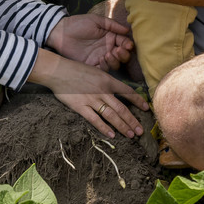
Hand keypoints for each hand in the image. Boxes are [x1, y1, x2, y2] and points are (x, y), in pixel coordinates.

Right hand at [29, 50, 146, 138]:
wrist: (58, 71)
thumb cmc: (75, 69)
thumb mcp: (96, 70)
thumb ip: (106, 80)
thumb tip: (116, 90)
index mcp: (107, 80)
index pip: (127, 92)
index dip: (138, 101)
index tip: (146, 108)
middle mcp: (102, 91)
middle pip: (122, 108)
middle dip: (132, 120)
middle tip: (141, 131)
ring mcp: (92, 100)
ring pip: (111, 115)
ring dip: (123, 126)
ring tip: (131, 135)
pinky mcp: (81, 107)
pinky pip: (95, 120)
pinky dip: (104, 128)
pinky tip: (112, 135)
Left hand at [47, 13, 132, 70]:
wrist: (61, 32)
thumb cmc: (78, 23)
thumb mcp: (97, 20)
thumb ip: (112, 25)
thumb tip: (127, 30)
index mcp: (110, 37)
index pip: (124, 43)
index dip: (128, 45)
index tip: (128, 45)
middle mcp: (107, 48)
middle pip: (122, 56)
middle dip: (124, 55)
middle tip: (119, 50)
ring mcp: (100, 57)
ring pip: (114, 64)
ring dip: (115, 61)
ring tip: (110, 54)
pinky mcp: (92, 65)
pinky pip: (103, 69)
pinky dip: (106, 66)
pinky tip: (102, 59)